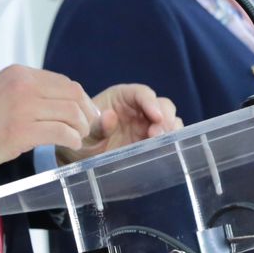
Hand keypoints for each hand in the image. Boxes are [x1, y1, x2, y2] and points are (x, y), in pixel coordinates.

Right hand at [0, 65, 99, 169]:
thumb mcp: (2, 90)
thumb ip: (28, 90)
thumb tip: (59, 100)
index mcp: (19, 73)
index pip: (63, 82)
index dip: (80, 99)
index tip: (84, 113)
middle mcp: (23, 85)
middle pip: (72, 94)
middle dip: (85, 113)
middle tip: (87, 127)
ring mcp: (24, 107)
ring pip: (70, 113)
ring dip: (80, 127)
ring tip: (78, 137)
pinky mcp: (22, 131)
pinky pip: (61, 132)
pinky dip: (72, 139)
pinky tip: (71, 144)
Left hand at [56, 83, 181, 164]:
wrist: (82, 159)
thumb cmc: (83, 139)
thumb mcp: (86, 134)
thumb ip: (97, 127)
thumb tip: (110, 116)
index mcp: (122, 97)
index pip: (142, 93)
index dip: (151, 102)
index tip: (155, 116)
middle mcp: (139, 109)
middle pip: (162, 106)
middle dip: (164, 118)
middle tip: (157, 134)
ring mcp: (147, 125)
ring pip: (169, 121)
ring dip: (170, 130)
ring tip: (161, 143)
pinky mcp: (152, 141)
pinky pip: (169, 138)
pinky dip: (171, 142)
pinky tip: (165, 150)